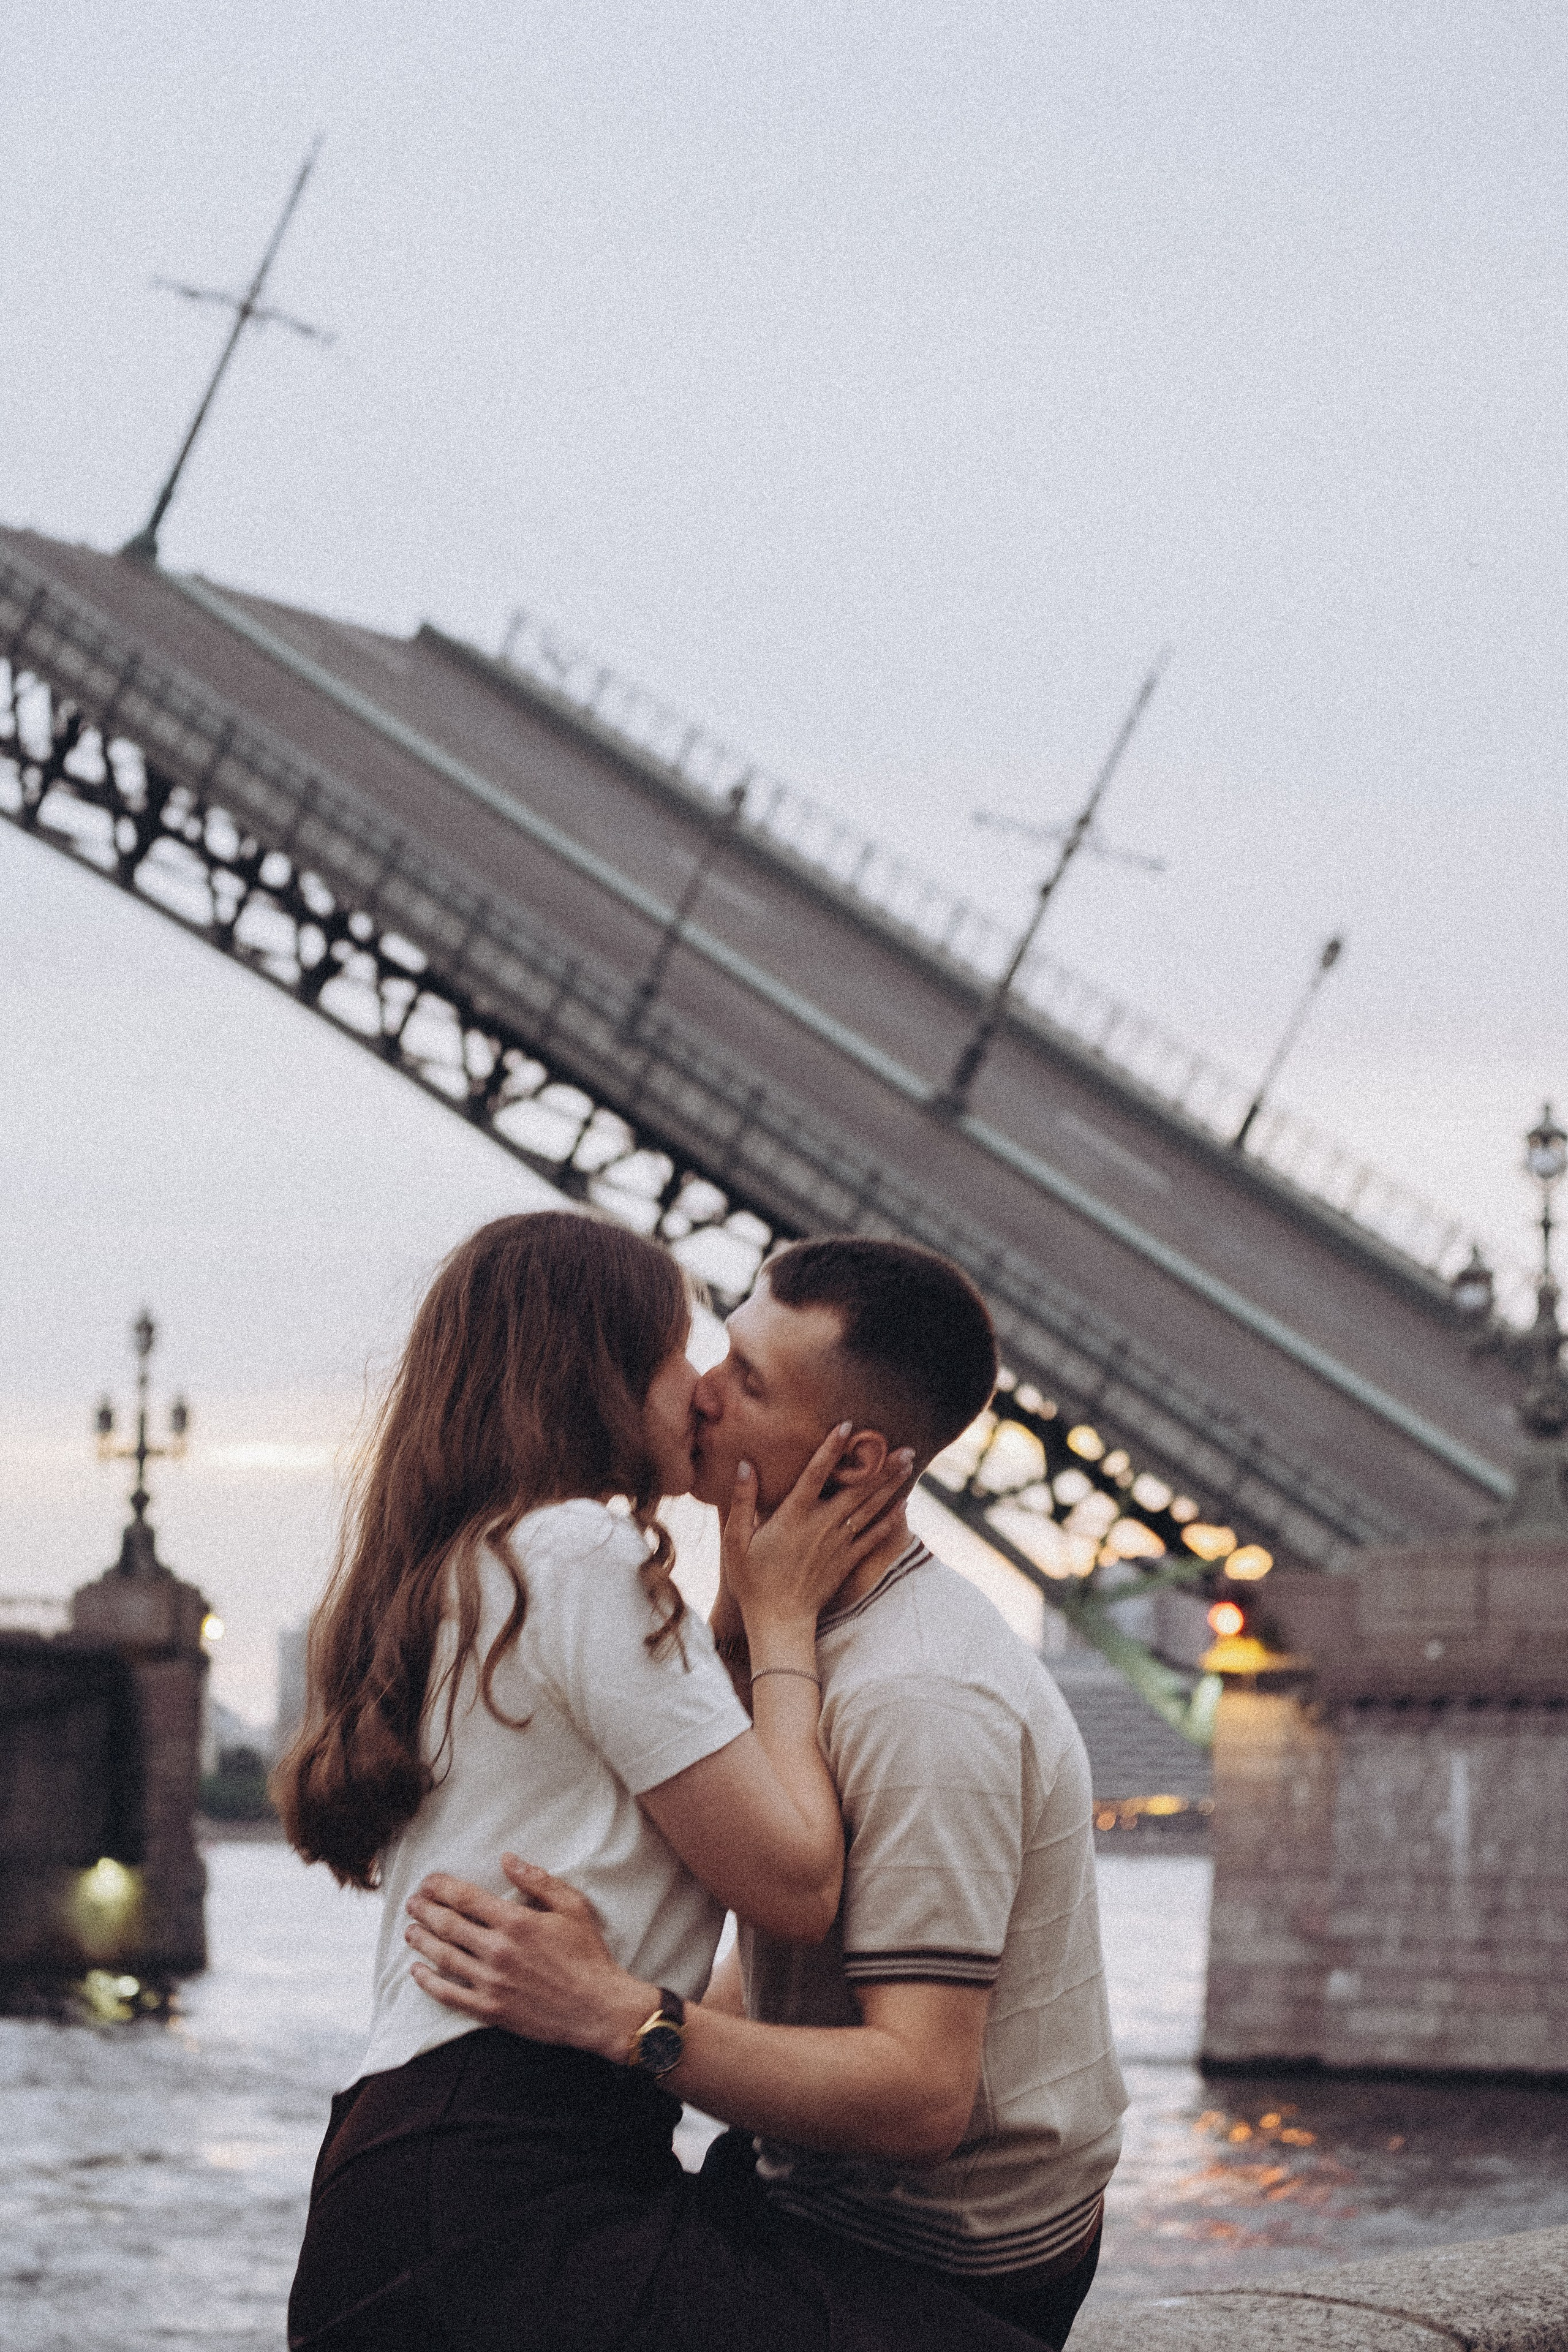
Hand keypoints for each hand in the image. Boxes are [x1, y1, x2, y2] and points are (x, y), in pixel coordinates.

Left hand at [404, 1856, 653, 2064]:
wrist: (598, 2008)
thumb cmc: (588, 1954)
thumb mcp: (572, 1907)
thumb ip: (538, 1880)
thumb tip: (507, 1859)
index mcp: (516, 1922)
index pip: (466, 1898)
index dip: (442, 1887)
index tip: (428, 1881)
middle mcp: (497, 1951)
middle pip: (449, 1925)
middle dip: (425, 1910)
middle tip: (412, 1903)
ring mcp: (491, 1982)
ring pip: (444, 1957)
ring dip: (422, 1941)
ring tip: (409, 1930)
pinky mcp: (491, 2010)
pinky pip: (450, 1995)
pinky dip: (429, 1982)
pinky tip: (417, 1972)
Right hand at [723, 1425, 914, 1638]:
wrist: (779, 1622)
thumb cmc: (753, 1580)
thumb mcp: (735, 1541)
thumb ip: (741, 1502)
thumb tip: (746, 1465)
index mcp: (793, 1516)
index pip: (815, 1474)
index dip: (831, 1448)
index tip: (848, 1425)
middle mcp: (821, 1526)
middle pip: (857, 1490)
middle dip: (881, 1466)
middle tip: (906, 1446)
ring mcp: (838, 1544)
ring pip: (871, 1509)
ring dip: (891, 1486)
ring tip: (910, 1465)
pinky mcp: (848, 1562)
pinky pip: (874, 1537)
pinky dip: (891, 1520)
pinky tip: (904, 1505)